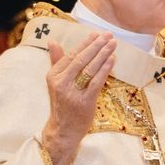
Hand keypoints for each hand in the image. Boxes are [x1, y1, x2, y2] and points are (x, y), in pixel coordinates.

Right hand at [41, 32, 116, 164]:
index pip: (71, 55)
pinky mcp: (84, 102)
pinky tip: (112, 60)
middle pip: (81, 59)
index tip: (96, 34)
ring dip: (103, 54)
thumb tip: (52, 41)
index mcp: (54, 76)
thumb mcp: (55, 83)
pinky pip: (96, 82)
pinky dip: (105, 69)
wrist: (64, 130)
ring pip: (89, 69)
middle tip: (109, 36)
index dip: (85, 43)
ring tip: (113, 44)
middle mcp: (61, 83)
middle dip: (96, 45)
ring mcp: (73, 93)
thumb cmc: (62, 104)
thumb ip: (56, 61)